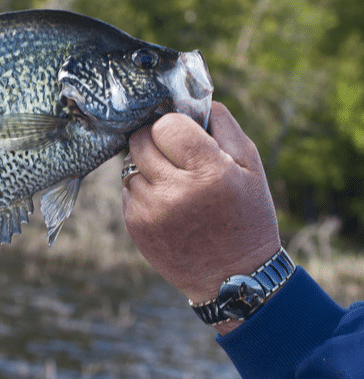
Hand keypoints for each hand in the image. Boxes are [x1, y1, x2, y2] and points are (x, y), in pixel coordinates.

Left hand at [122, 101, 280, 334]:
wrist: (232, 278)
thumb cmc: (246, 216)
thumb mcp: (251, 168)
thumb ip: (224, 127)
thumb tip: (193, 100)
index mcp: (208, 172)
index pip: (167, 125)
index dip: (173, 126)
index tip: (182, 135)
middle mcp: (174, 191)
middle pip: (141, 141)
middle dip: (154, 140)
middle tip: (171, 152)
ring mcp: (150, 211)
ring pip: (130, 164)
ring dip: (146, 166)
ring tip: (172, 182)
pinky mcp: (136, 226)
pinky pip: (127, 190)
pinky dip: (142, 189)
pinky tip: (165, 203)